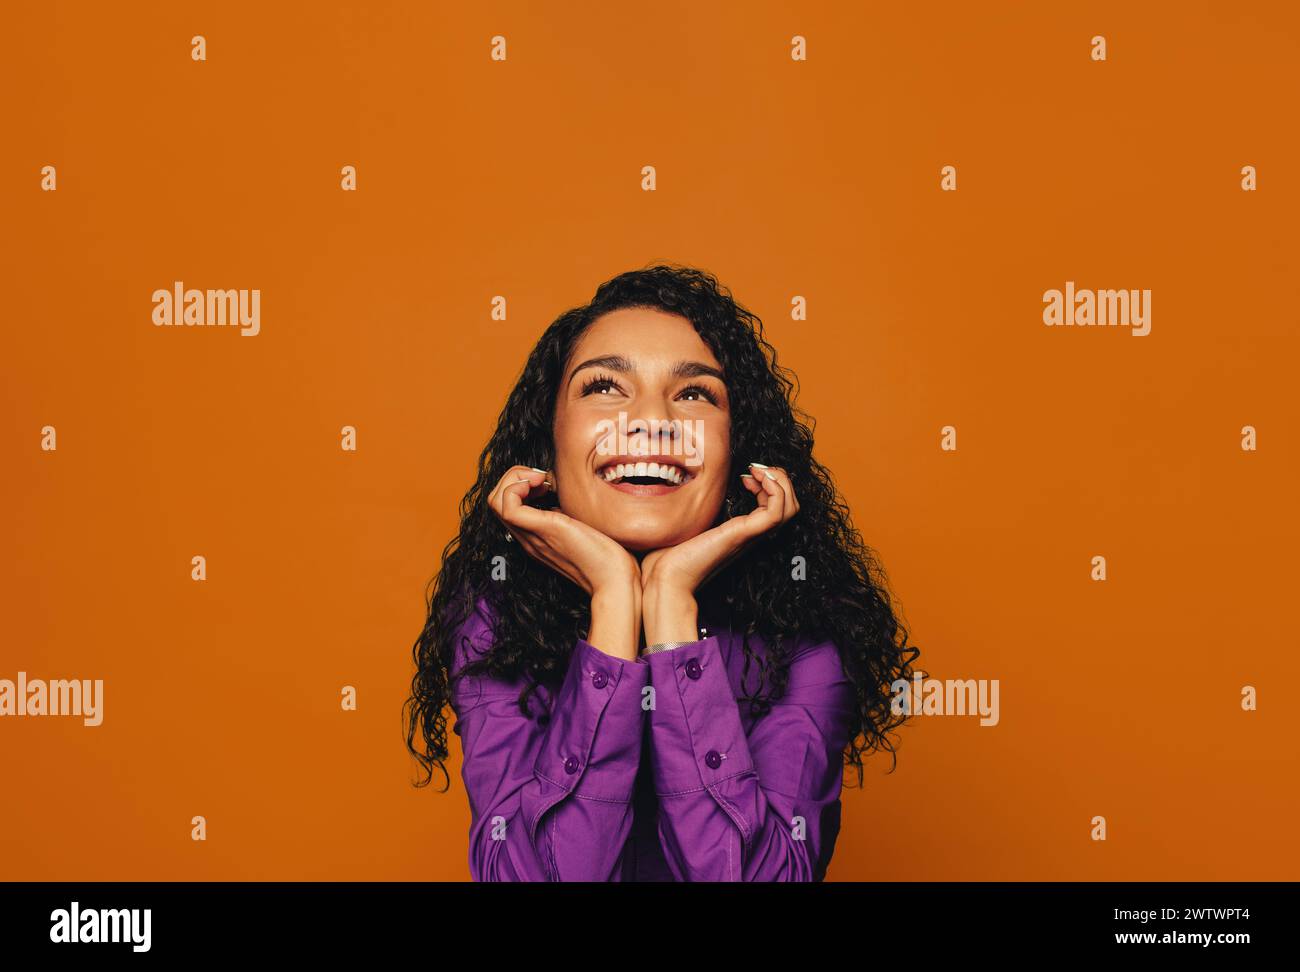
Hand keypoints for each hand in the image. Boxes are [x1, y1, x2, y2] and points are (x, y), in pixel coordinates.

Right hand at [487, 465, 642, 659]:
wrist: (615, 579)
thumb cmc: (608, 555)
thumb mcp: (582, 527)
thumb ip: (570, 513)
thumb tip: (567, 490)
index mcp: (536, 536)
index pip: (506, 506)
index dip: (521, 484)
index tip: (547, 481)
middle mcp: (528, 537)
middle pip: (495, 500)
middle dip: (514, 477)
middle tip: (542, 477)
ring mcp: (532, 535)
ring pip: (494, 500)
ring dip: (514, 479)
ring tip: (541, 480)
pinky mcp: (542, 530)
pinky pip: (507, 506)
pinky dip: (518, 486)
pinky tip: (543, 484)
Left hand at [640, 462, 799, 597]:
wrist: (666, 576)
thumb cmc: (672, 554)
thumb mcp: (692, 521)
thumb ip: (702, 505)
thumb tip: (692, 482)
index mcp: (744, 531)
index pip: (778, 506)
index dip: (769, 483)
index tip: (745, 474)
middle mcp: (752, 534)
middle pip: (791, 505)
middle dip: (779, 478)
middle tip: (756, 469)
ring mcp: (750, 535)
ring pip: (790, 507)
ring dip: (778, 480)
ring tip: (757, 472)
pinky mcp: (743, 534)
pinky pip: (776, 512)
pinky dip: (773, 489)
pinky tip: (752, 480)